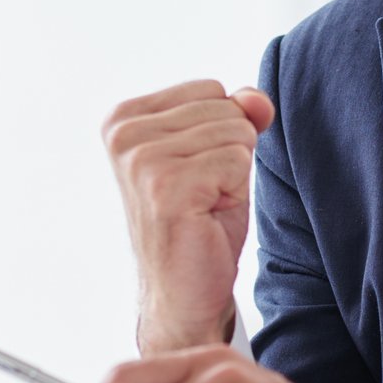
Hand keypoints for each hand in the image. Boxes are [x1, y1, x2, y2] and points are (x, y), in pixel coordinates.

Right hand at [103, 81, 275, 353]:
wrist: (183, 294)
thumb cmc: (200, 222)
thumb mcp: (221, 152)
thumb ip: (240, 112)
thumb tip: (259, 100)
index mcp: (123, 118)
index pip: (211, 88)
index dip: (221, 133)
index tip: (195, 173)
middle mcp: (123, 133)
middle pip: (225, 108)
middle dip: (229, 154)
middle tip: (201, 195)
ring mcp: (140, 159)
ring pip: (236, 132)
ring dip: (232, 176)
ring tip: (203, 206)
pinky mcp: (166, 186)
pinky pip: (238, 160)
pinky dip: (235, 192)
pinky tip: (206, 216)